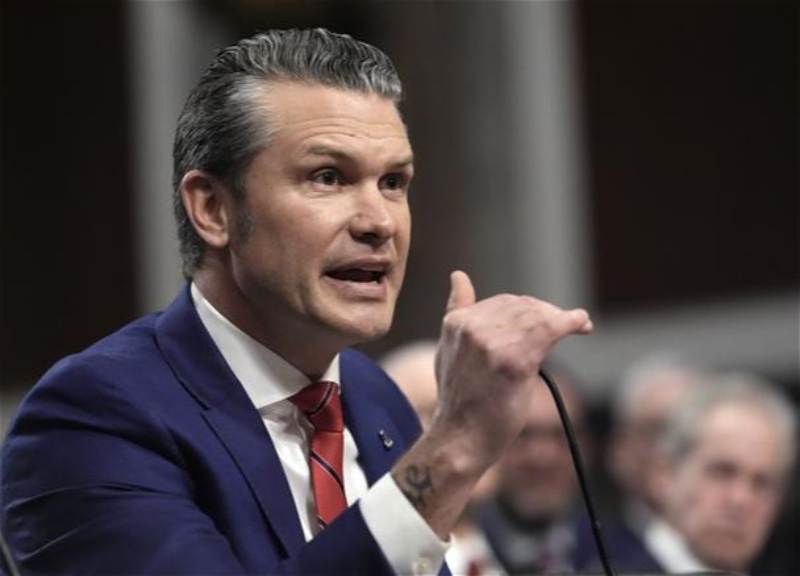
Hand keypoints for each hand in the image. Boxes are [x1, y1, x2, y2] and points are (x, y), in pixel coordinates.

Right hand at [392, 270, 591, 537]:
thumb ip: (457, 312)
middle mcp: (471, 328)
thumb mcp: (449, 349)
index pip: (502, 302)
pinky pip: (549, 330)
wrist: (460, 439)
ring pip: (536, 316)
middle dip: (547, 313)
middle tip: (569, 323)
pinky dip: (571, 323)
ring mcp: (490, 344)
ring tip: (578, 325)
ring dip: (562, 318)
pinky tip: (582, 324)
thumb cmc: (461, 400)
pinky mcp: (513, 361)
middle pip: (521, 306)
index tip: (549, 317)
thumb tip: (459, 276)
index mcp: (456, 323)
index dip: (530, 308)